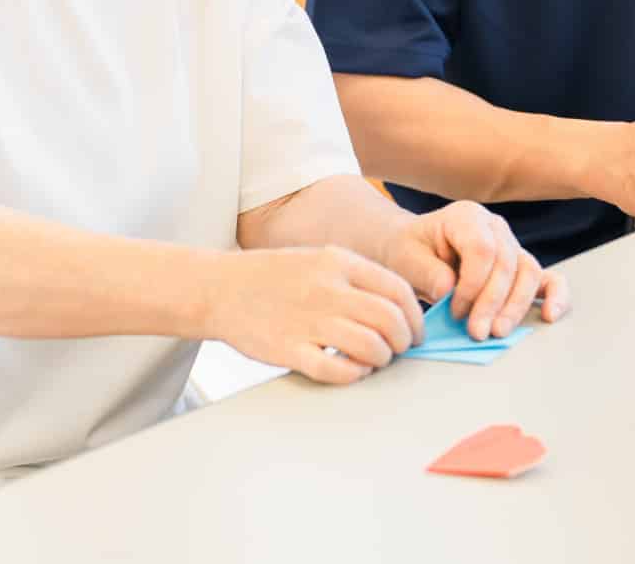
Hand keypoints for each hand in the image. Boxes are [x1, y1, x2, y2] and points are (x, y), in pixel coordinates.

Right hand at [203, 246, 423, 384]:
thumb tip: (400, 306)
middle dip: (404, 340)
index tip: (415, 330)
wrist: (219, 288)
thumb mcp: (321, 259)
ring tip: (377, 360)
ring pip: (369, 345)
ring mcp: (307, 320)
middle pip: (389, 319)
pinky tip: (354, 370)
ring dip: (382, 358)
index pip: (397, 290)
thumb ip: (358, 278)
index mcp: (339, 263)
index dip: (415, 315)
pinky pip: (335, 369)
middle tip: (401, 349)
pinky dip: (354, 374)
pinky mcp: (287, 349)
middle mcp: (327, 289)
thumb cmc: (275, 276)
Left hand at [378, 202, 568, 339]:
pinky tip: (550, 315)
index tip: (455, 310)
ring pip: (529, 273)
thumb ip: (427, 272)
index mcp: (467, 217)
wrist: (413, 250)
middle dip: (493, 302)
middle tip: (476, 332)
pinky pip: (548, 278)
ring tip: (498, 332)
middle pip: (508, 263)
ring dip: (515, 306)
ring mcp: (512, 245)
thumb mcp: (406, 258)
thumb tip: (450, 290)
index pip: (483, 249)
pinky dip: (555, 295)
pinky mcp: (520, 267)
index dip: (473, 284)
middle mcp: (496, 227)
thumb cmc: (409, 252)